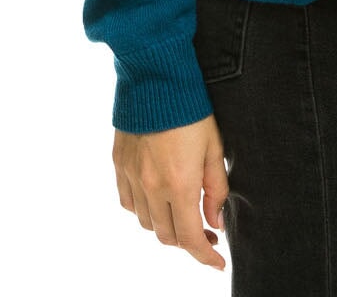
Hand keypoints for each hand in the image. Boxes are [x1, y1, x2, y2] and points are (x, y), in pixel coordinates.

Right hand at [113, 114, 229, 270]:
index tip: (218, 261)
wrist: (155, 75)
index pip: (190, 237)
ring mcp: (131, 176)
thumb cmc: (191, 108)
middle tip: (206, 233)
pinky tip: (157, 200)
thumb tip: (215, 223)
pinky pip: (128, 202)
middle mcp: (151, 186)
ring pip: (146, 223)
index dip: (205, 255)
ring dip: (166, 226)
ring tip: (182, 214)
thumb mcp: (214, 146)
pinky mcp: (119, 163)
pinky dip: (143, 210)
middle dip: (188, 241)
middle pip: (166, 236)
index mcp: (179, 183)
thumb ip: (216, 189)